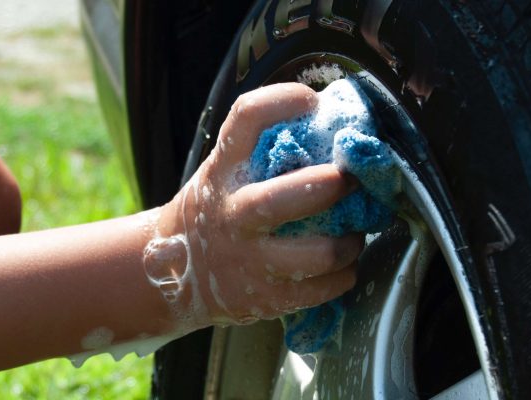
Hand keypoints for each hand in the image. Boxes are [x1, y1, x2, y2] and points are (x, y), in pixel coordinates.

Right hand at [149, 83, 361, 329]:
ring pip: (316, 254)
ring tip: (353, 233)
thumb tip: (333, 117)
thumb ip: (264, 151)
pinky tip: (342, 264)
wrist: (177, 275)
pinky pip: (324, 288)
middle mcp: (233, 214)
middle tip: (351, 179)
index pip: (246, 118)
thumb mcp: (225, 173)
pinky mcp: (266, 298)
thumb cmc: (218, 210)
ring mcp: (250, 260)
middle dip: (328, 186)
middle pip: (279, 200)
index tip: (311, 101)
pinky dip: (345, 274)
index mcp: (224, 171)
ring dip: (349, 242)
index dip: (282, 101)